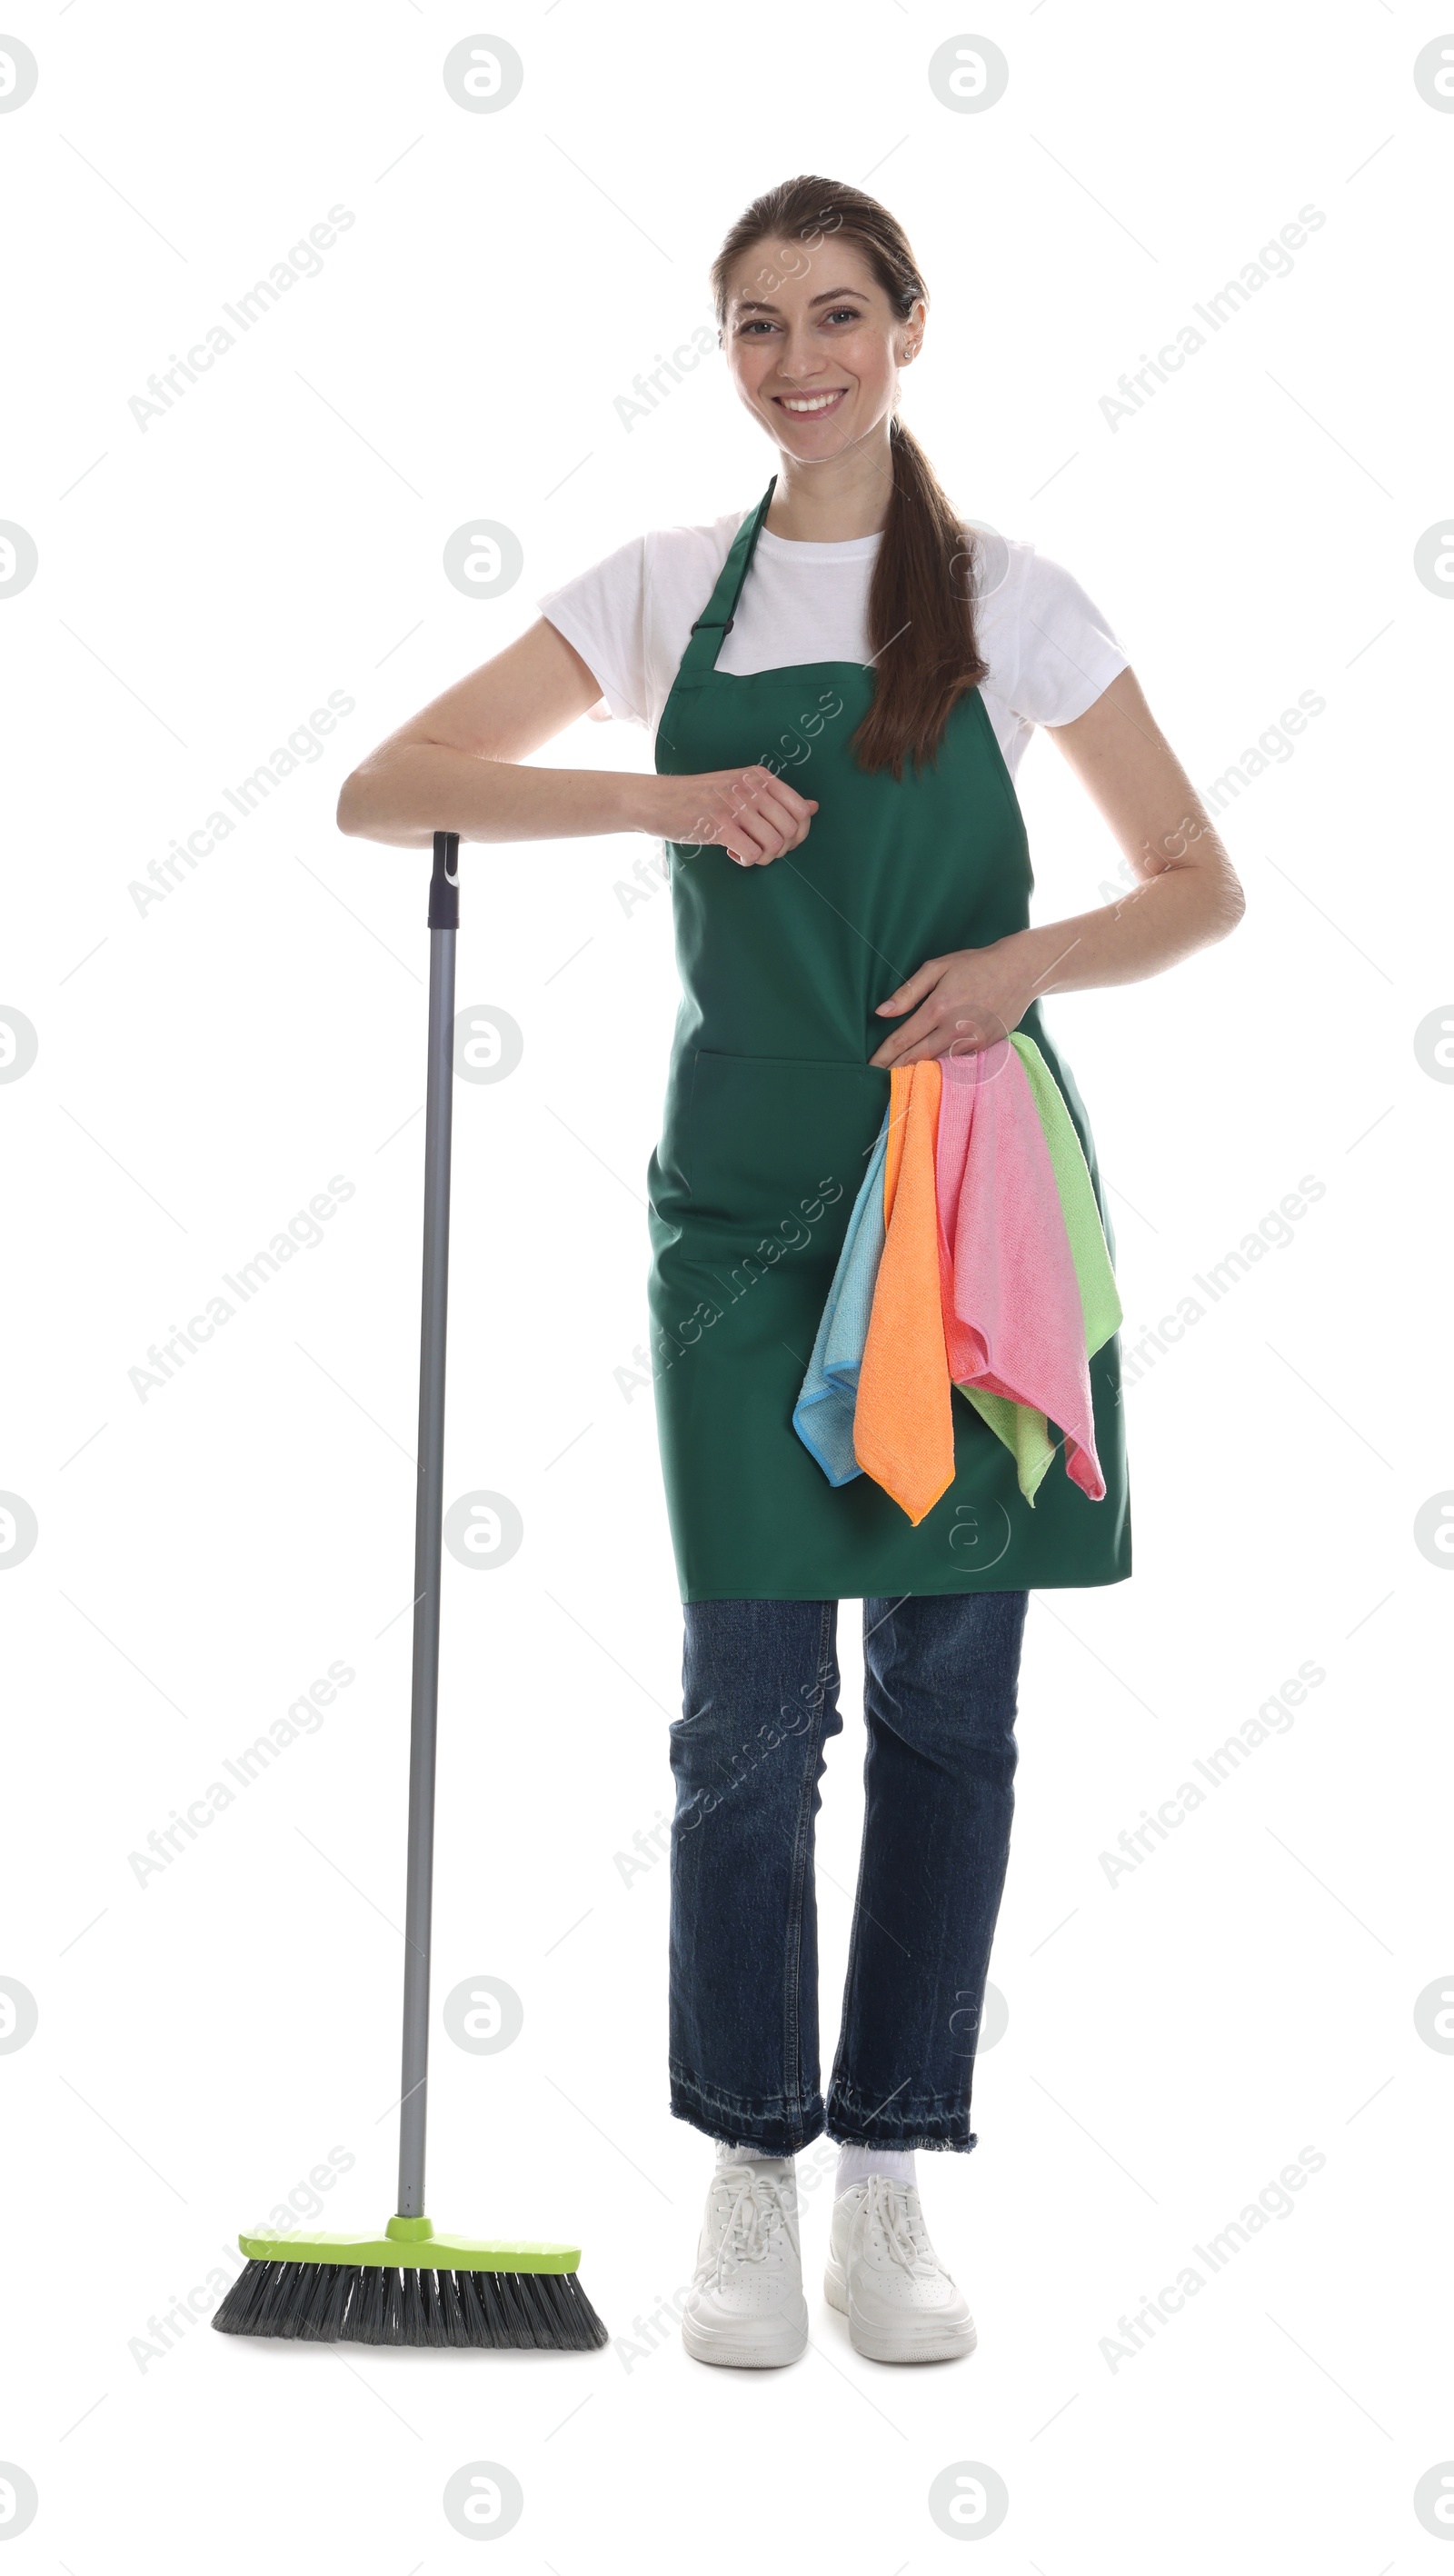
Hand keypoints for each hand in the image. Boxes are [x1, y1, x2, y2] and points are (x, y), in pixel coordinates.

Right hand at [646, 766, 816, 865]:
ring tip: (746, 851)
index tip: (781, 840)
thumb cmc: (701, 798)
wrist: (657, 799)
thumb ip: (777, 798)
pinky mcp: (718, 825)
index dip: (799, 834)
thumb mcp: (741, 788)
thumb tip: (814, 807)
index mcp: (760, 776)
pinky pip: (753, 853)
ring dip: (764, 857)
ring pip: (775, 844)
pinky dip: (746, 860)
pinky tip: (732, 852)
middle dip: (781, 849)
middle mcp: (751, 787)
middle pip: (791, 830)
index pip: (802, 809)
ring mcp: (734, 805)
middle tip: (760, 848)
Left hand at [867, 937, 1037, 1068]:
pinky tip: (927, 1075)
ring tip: (896, 1083)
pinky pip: (956, 1064)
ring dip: (915, 1074)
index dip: (883, 1056)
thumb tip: (882, 1012)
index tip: (869, 1067)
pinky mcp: (985, 1048)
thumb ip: (908, 992)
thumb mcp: (938, 968)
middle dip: (894, 1070)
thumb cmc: (976, 965)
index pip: (902, 1040)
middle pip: (916, 1058)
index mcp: (938, 1008)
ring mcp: (971, 1042)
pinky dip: (939, 1070)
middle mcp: (953, 1030)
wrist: (1020, 971)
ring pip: (936, 1065)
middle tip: (876, 1081)